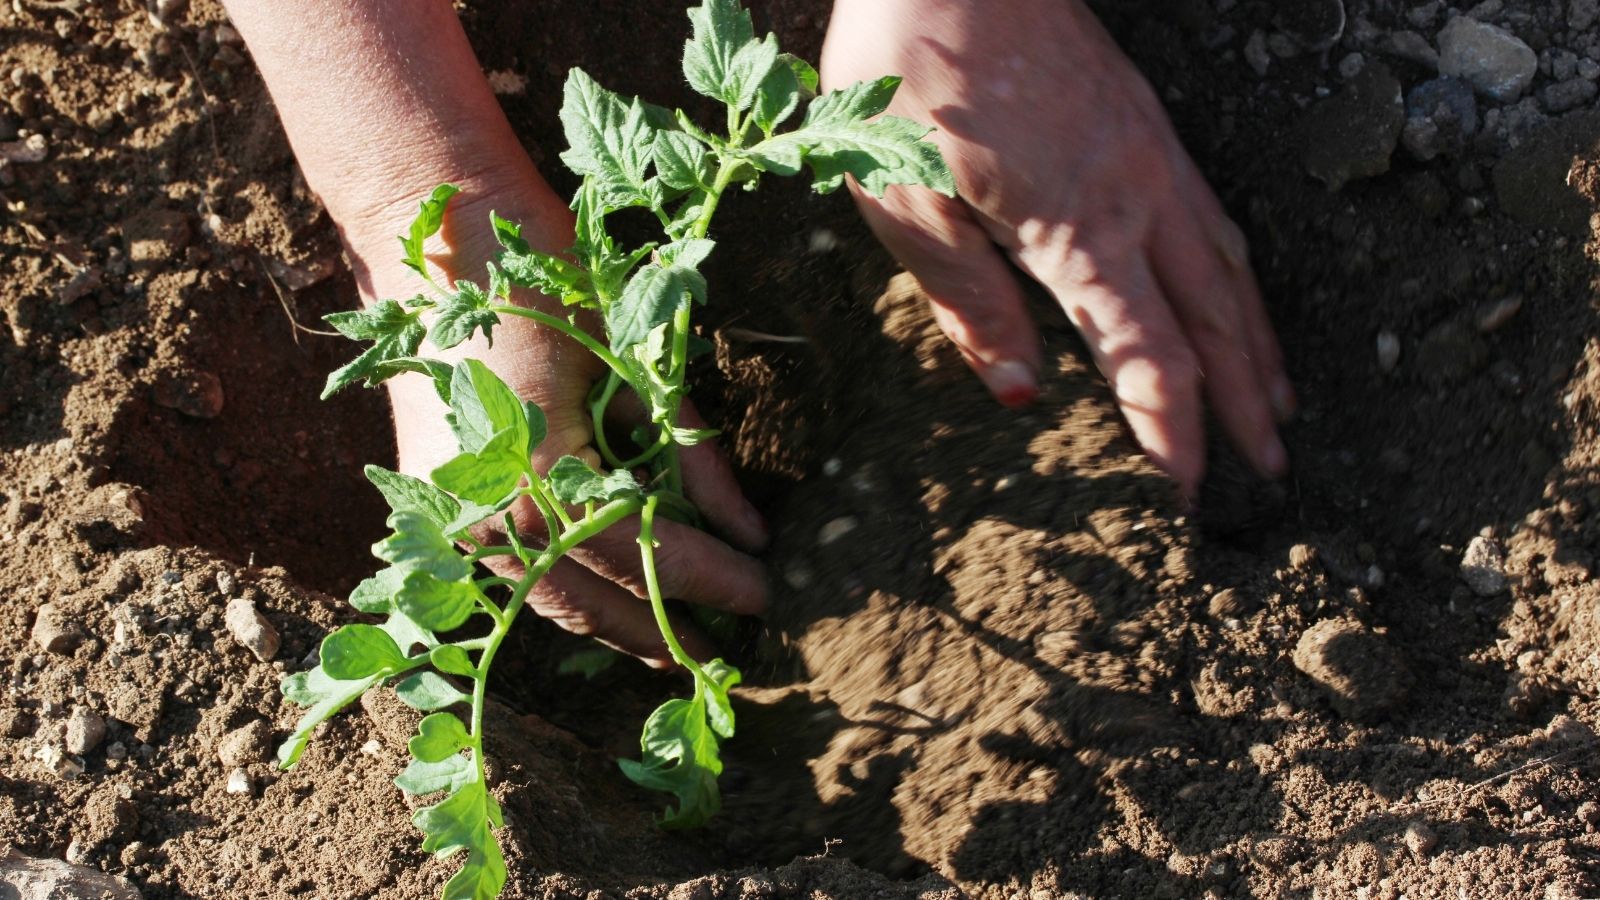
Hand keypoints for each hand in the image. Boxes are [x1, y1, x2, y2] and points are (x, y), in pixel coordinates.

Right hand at [224, 0, 766, 667]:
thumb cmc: (548, 280)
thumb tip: (754, 532)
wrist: (435, 229)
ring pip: (550, 601)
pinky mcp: (434, 509)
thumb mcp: (635, 366)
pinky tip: (616, 605)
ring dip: (618, 627)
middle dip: (669, 631)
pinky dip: (570, 591)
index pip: (649, 554)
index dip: (714, 581)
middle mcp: (487, 519)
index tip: (770, 596)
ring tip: (680, 647)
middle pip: (596, 604)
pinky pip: (516, 574)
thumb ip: (692, 456)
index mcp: (538, 478)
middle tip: (732, 658)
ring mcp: (450, 522)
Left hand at [822, 0, 1293, 496]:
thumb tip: (1019, 392)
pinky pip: (1213, 216)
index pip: (1147, 353)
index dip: (1173, 427)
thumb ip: (965, 298)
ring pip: (1228, 266)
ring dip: (1257, 342)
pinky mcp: (1146, 123)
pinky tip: (1239, 295)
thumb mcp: (904, 201)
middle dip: (1241, 400)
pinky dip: (1240, 275)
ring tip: (1282, 404)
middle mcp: (1134, 197)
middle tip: (1273, 470)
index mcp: (1074, 229)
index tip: (1190, 488)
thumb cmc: (907, 77)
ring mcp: (1150, 156)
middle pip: (1211, 319)